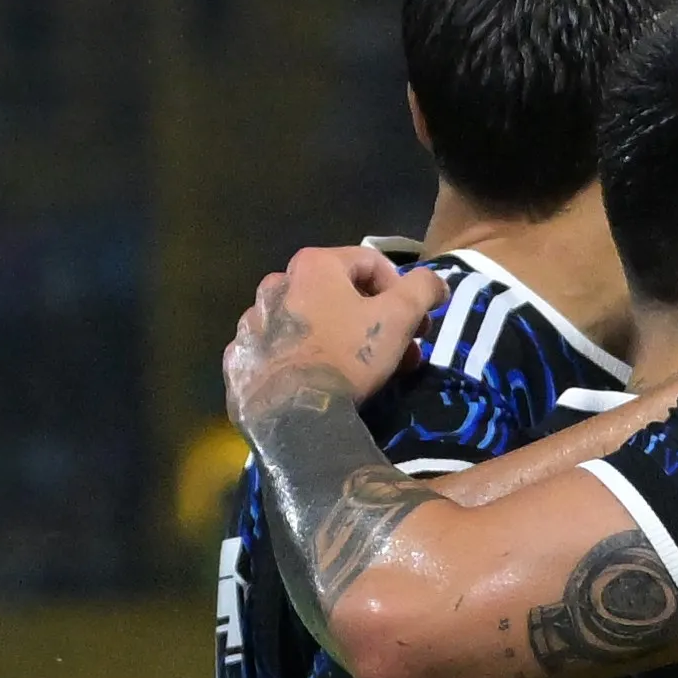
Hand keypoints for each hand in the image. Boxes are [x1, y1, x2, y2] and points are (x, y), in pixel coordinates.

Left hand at [219, 243, 435, 428]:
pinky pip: (281, 350)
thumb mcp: (398, 318)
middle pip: (339, 294)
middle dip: (375, 320)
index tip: (416, 324)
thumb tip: (436, 282)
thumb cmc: (347, 356)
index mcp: (313, 266)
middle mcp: (277, 283)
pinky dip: (303, 359)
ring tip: (362, 374)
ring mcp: (254, 321)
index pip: (371, 263)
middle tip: (399, 352)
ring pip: (310, 322)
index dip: (402, 291)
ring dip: (340, 338)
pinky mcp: (241, 358)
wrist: (292, 414)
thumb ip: (422, 289)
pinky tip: (318, 382)